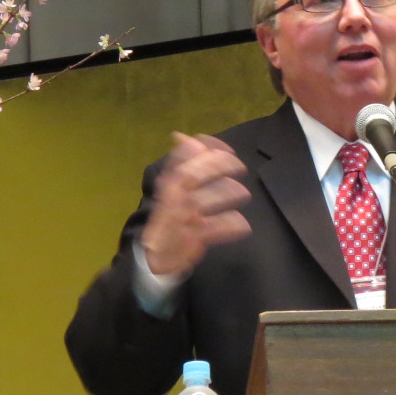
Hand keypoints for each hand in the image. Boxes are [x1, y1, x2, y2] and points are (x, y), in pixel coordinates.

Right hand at [139, 133, 251, 276]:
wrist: (153, 258)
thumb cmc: (167, 218)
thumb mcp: (169, 189)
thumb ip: (179, 163)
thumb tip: (183, 136)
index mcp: (167, 184)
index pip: (185, 158)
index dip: (207, 149)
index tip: (226, 148)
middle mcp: (173, 198)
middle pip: (197, 173)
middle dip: (222, 165)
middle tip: (240, 167)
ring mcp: (183, 218)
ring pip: (211, 198)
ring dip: (231, 193)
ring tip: (242, 195)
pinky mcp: (193, 239)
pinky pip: (219, 228)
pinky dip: (233, 225)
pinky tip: (242, 225)